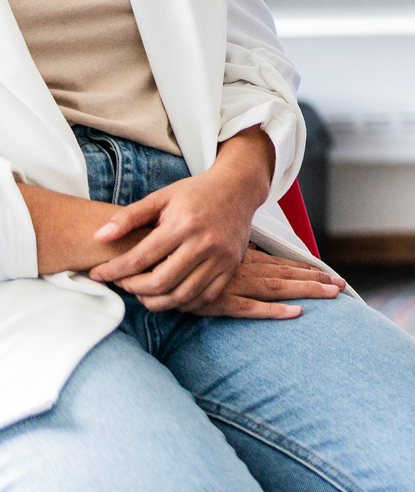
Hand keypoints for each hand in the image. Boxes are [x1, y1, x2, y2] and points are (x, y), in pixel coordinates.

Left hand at [87, 129, 273, 310]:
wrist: (238, 188)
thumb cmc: (195, 192)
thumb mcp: (160, 197)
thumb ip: (128, 217)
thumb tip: (99, 237)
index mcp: (182, 224)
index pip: (139, 259)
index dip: (113, 271)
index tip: (98, 274)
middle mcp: (204, 243)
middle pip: (160, 283)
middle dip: (132, 288)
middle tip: (121, 283)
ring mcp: (220, 257)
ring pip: (182, 295)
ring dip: (155, 301)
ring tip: (142, 292)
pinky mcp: (232, 266)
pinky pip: (205, 297)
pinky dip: (183, 303)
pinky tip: (169, 295)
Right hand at [193, 248, 347, 319]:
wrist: (150, 257)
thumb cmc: (179, 253)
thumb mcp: (209, 251)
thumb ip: (227, 255)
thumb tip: (242, 257)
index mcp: (243, 258)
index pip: (282, 264)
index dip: (306, 269)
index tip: (328, 274)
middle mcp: (243, 269)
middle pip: (288, 275)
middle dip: (317, 280)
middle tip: (343, 286)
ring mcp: (233, 286)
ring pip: (278, 288)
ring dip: (307, 290)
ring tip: (333, 294)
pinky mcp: (219, 302)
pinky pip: (251, 308)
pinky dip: (274, 311)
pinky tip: (296, 313)